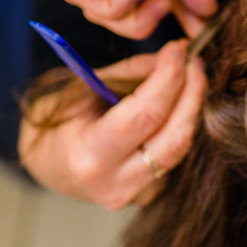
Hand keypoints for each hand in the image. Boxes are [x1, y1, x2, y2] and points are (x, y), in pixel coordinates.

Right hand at [19, 40, 207, 209]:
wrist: (50, 165)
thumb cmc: (62, 121)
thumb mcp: (84, 88)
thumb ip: (130, 74)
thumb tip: (173, 57)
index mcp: (90, 155)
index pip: (145, 114)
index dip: (169, 77)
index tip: (178, 49)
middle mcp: (115, 183)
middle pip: (175, 136)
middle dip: (192, 92)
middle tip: (195, 60)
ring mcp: (135, 195)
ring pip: (181, 148)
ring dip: (192, 108)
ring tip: (191, 75)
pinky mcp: (149, 197)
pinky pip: (175, 156)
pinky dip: (180, 125)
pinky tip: (179, 104)